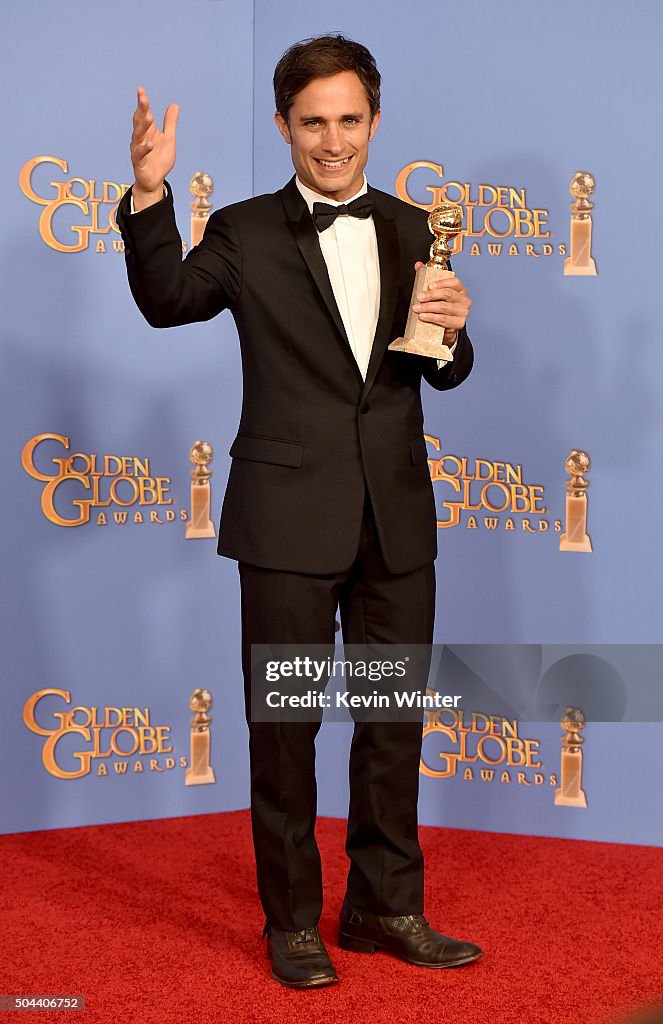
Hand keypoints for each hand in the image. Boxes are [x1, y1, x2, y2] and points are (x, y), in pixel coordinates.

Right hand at [130, 86, 179, 209]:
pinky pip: (140, 155)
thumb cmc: (159, 159)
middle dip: (141, 110)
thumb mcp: (169, 138)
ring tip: (148, 117)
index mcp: (148, 131)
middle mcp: (140, 138)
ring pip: (138, 136)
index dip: (142, 103)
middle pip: (139, 122)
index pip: (144, 114)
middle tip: (143, 98)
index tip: (141, 90)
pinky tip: (150, 144)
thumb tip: (174, 104)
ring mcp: (138, 150)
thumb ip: (170, 123)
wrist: (154, 181)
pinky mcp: (139, 163)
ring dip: (142, 126)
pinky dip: (144, 149)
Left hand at [412, 262, 470, 343]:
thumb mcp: (436, 291)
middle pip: (447, 295)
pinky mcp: (459, 323)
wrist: (448, 325)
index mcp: (460, 289)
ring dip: (428, 308)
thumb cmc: (442, 305)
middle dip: (431, 295)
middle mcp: (464, 300)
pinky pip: (444, 320)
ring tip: (417, 308)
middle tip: (419, 297)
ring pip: (444, 308)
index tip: (430, 285)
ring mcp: (463, 312)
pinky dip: (432, 318)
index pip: (454, 282)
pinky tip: (424, 316)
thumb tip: (418, 265)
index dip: (442, 283)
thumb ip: (427, 276)